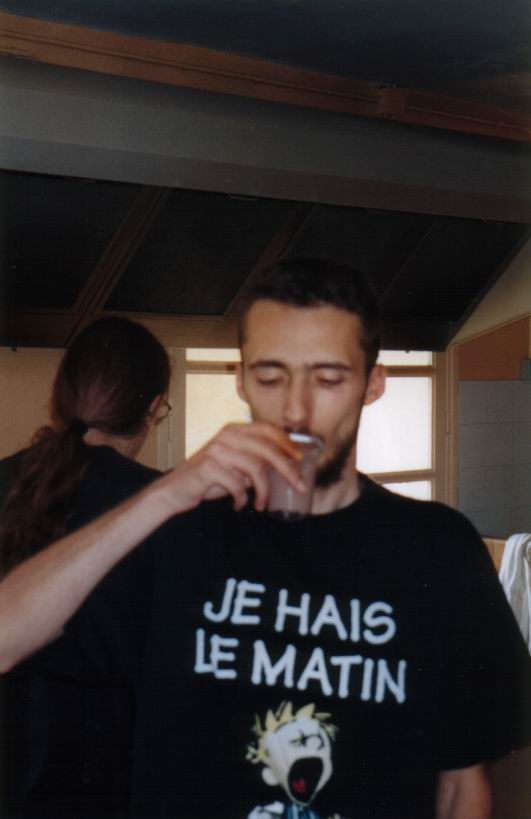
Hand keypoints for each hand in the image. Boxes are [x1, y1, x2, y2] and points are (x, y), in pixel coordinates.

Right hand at [158, 422, 304, 513]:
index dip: (287, 443)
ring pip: (255, 468)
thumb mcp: (235, 466)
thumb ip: (255, 462)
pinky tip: (238, 504)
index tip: (300, 459)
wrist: (174, 490)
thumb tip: (287, 468)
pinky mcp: (209, 467)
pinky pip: (237, 484)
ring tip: (261, 504)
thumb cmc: (209, 479)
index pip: (267, 429)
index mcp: (234, 430)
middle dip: (287, 469)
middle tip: (298, 485)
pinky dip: (242, 498)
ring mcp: (217, 450)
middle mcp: (226, 435)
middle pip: (267, 449)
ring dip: (263, 491)